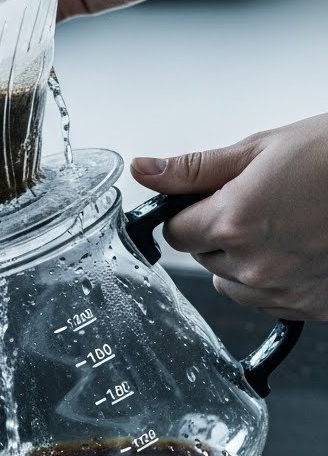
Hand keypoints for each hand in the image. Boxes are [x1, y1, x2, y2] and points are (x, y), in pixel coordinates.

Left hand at [131, 114, 327, 319]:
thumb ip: (195, 169)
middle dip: (219, 232)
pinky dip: (275, 279)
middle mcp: (255, 263)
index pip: (175, 232)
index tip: (209, 199)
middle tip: (260, 201)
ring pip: (232, 284)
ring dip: (244, 259)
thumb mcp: (262, 147)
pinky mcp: (309, 308)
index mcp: (235, 219)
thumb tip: (146, 170)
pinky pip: (268, 302)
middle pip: (203, 257)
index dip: (189, 212)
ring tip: (284, 223)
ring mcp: (283, 291)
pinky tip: (301, 248)